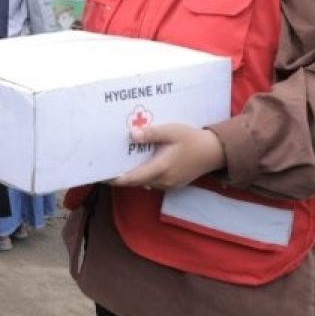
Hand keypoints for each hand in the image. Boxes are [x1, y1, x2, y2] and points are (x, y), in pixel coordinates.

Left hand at [111, 123, 225, 190]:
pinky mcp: (172, 184)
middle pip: (135, 182)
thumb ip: (151, 134)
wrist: (214, 152)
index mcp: (161, 168)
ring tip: (116, 165)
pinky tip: (136, 165)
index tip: (100, 175)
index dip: (115, 179)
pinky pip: (152, 182)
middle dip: (119, 177)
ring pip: (143, 183)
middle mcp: (163, 181)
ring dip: (131, 176)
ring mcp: (168, 184)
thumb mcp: (171, 131)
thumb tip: (131, 134)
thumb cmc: (191, 139)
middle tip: (103, 167)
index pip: (132, 178)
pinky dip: (142, 176)